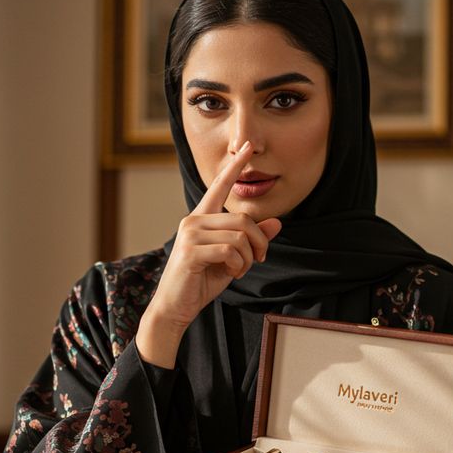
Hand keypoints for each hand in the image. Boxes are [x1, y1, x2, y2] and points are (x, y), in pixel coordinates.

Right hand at [136, 141, 281, 367]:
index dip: (234, 166)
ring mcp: (190, 234)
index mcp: (201, 219)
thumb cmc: (200, 282)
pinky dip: (238, 264)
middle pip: (243, 218)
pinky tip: (232, 273)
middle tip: (258, 260)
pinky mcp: (191, 250)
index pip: (219, 186)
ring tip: (240, 270)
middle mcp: (193, 220)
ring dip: (248, 257)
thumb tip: (277, 223)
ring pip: (239, 235)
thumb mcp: (232, 259)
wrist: (176, 307)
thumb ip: (251, 240)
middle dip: (259, 242)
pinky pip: (231, 250)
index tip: (246, 146)